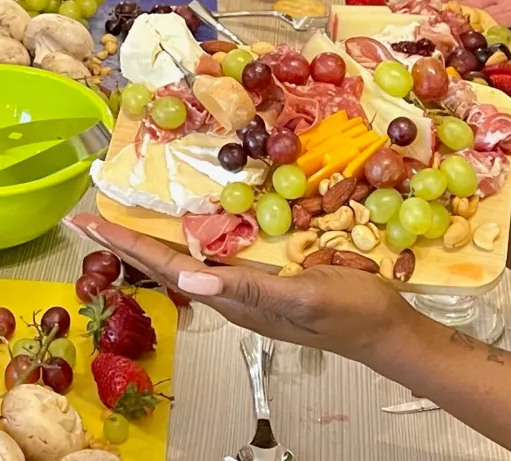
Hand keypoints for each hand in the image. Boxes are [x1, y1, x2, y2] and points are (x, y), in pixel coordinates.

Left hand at [68, 213, 414, 363]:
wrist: (385, 328)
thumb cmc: (350, 312)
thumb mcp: (302, 296)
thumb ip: (247, 288)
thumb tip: (191, 277)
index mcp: (235, 296)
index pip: (167, 266)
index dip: (125, 244)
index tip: (88, 223)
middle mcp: (234, 291)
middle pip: (168, 262)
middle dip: (126, 240)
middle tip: (90, 217)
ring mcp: (252, 284)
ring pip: (192, 258)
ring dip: (156, 239)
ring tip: (128, 221)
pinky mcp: (272, 275)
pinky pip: (225, 252)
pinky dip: (200, 235)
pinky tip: (201, 225)